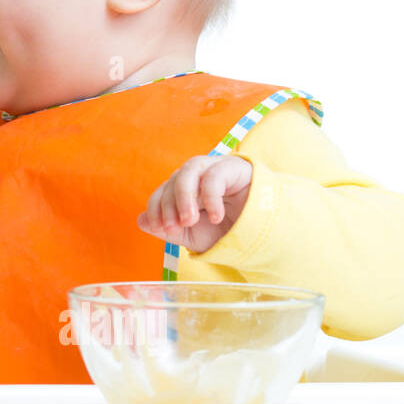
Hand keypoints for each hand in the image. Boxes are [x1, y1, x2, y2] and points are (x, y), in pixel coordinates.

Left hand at [137, 154, 252, 253]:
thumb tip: (141, 221)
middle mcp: (193, 175)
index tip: (163, 230)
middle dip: (169, 207)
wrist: (261, 231)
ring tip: (190, 221)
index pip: (159, 194)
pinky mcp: (231, 167)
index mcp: (180, 190)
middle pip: (171, 182)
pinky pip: (214, 176)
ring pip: (188, 172)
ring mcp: (211, 167)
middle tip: (175, 228)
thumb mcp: (193, 236)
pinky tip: (215, 216)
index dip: (156, 211)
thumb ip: (168, 229)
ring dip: (184, 198)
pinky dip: (210, 197)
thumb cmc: (225, 230)